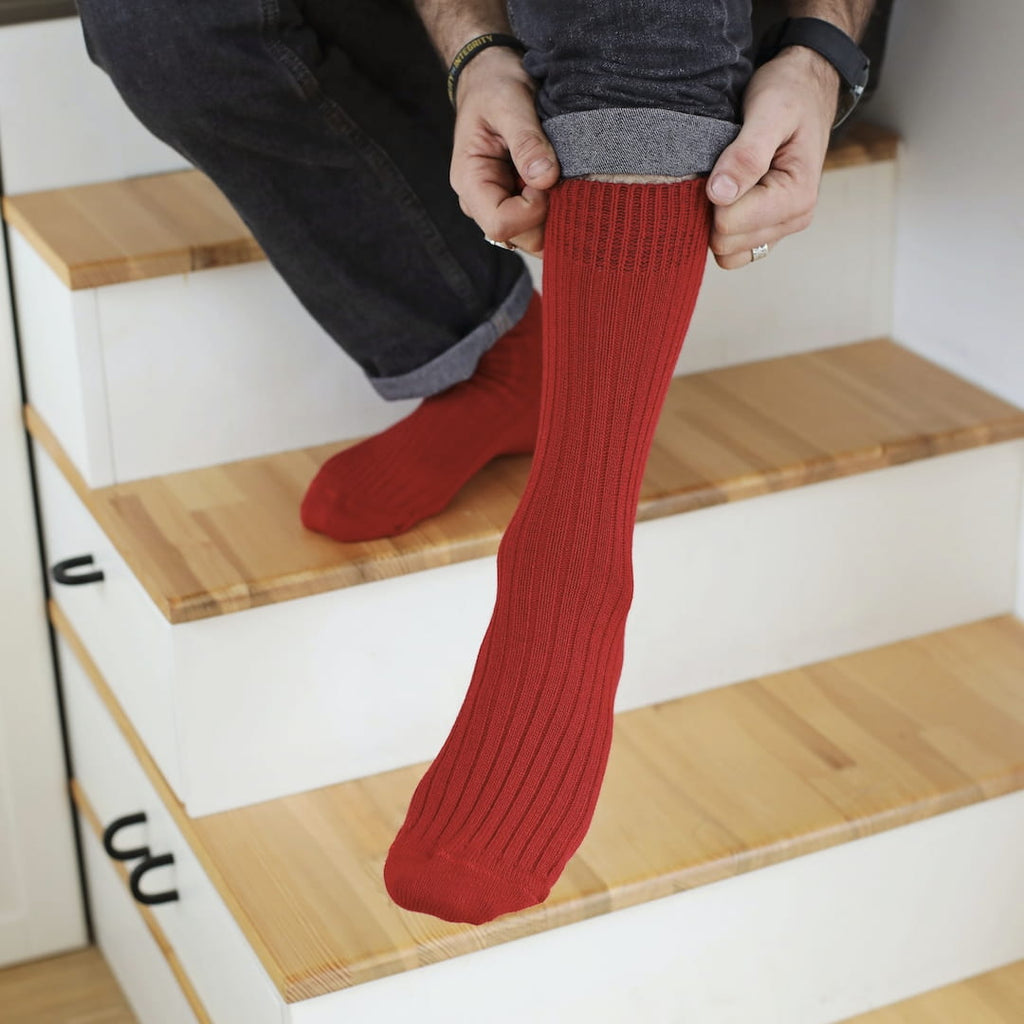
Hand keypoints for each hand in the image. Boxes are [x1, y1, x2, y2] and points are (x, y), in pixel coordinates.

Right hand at [450, 46, 560, 255]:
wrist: (490, 76)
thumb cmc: (494, 84)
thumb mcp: (509, 102)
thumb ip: (527, 140)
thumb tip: (545, 178)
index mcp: (470, 180)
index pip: (501, 224)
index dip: (532, 210)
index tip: (548, 179)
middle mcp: (480, 201)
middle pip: (520, 237)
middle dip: (547, 215)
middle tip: (561, 177)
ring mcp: (498, 204)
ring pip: (532, 236)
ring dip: (554, 214)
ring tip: (561, 177)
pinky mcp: (514, 202)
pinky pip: (538, 223)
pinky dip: (556, 211)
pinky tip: (561, 184)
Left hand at [706, 46, 839, 269]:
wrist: (806, 89)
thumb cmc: (790, 94)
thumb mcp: (771, 111)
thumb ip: (747, 154)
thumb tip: (719, 194)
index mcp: (797, 198)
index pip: (728, 224)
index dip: (714, 194)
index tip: (722, 162)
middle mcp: (793, 220)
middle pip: (725, 242)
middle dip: (714, 209)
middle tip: (724, 168)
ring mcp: (779, 229)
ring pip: (727, 252)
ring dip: (716, 219)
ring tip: (727, 179)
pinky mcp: (765, 231)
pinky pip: (732, 252)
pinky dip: (721, 228)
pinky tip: (727, 195)